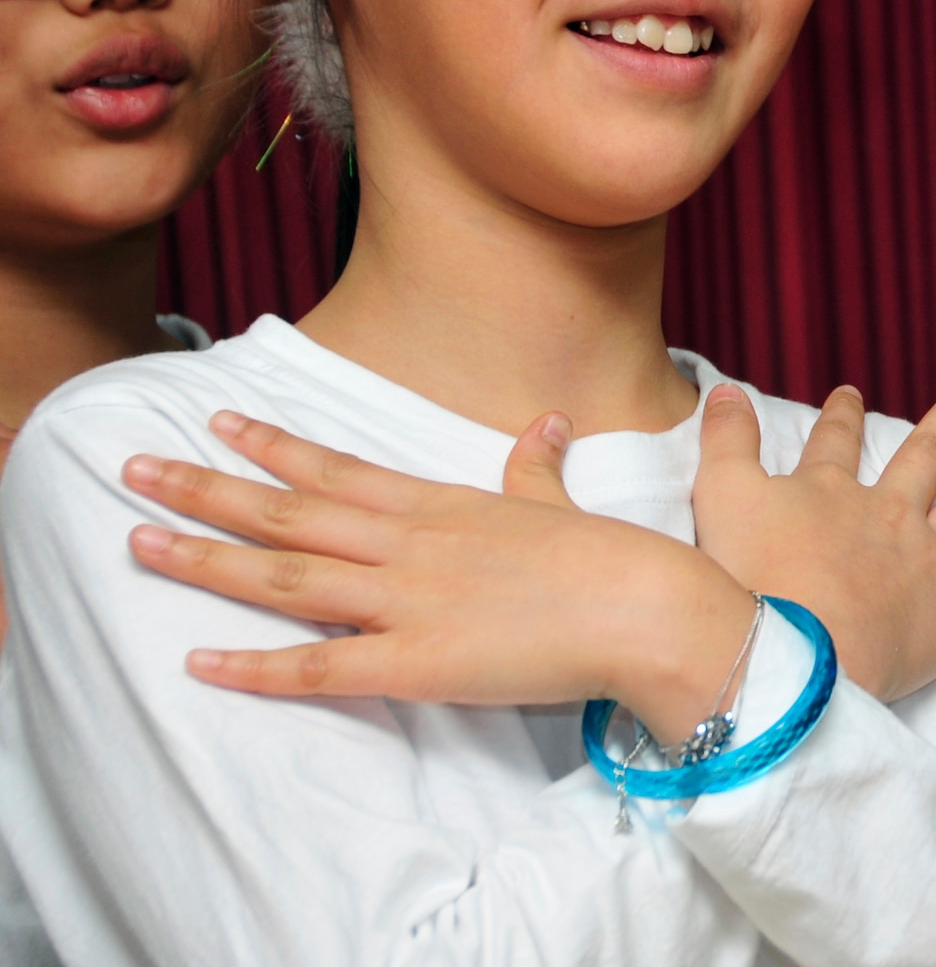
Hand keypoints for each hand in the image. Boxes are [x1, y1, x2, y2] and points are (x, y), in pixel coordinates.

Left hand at [121, 412, 753, 739]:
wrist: (645, 608)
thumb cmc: (612, 559)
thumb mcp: (563, 504)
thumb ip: (536, 467)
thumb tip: (543, 425)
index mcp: (443, 505)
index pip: (338, 469)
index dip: (275, 446)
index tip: (220, 421)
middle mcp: (410, 544)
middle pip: (289, 514)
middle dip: (207, 491)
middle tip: (136, 470)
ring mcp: (408, 601)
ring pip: (287, 577)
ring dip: (208, 561)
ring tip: (141, 543)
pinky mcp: (416, 663)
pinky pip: (321, 667)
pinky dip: (257, 668)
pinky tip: (203, 662)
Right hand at [693, 369, 935, 702]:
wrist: (797, 659)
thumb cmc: (751, 580)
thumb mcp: (720, 496)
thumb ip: (725, 440)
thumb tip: (724, 390)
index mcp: (831, 490)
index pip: (837, 441)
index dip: (843, 414)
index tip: (851, 395)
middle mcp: (889, 516)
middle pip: (926, 453)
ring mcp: (927, 564)